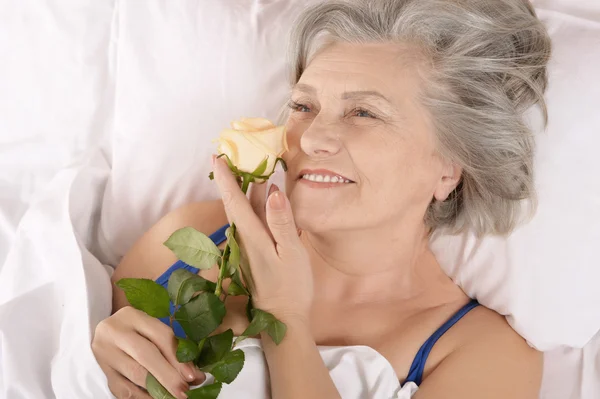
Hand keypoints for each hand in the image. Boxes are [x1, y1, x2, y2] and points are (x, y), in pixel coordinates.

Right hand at [92, 306, 204, 398]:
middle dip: (168, 376)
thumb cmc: (136, 331)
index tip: (193, 376)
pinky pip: (123, 389)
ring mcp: (105, 352)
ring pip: (134, 373)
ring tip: (173, 396)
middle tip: (184, 391)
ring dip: (157, 389)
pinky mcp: (102, 371)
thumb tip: (195, 375)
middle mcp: (115, 331)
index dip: (178, 357)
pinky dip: (142, 397)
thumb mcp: (151, 330)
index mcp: (132, 316)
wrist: (103, 335)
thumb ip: (172, 347)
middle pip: (146, 354)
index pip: (160, 335)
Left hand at [212, 156, 313, 325]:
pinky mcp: (256, 252)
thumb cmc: (291, 287)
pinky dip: (258, 204)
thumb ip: (281, 222)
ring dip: (247, 190)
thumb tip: (274, 192)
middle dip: (233, 178)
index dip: (226, 178)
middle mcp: (245, 239)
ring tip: (253, 168)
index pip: (234, 201)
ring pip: (246, 211)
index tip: (217, 156)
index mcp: (252, 236)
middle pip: (236, 203)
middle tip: (233, 154)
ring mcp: (250, 246)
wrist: (284, 318)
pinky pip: (254, 221)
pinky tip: (268, 196)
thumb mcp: (291, 253)